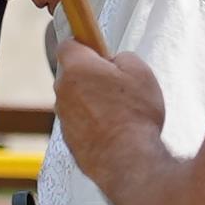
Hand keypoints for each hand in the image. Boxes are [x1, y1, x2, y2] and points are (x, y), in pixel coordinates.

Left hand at [53, 46, 168, 180]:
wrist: (127, 160)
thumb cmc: (134, 115)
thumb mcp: (141, 72)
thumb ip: (124, 57)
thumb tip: (117, 61)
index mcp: (77, 68)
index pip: (69, 44)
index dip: (85, 45)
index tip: (98, 50)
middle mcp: (63, 90)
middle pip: (73, 74)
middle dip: (92, 76)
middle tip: (117, 85)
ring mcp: (64, 116)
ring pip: (77, 99)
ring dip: (93, 101)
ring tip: (120, 112)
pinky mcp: (69, 139)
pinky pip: (80, 122)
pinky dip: (93, 123)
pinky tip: (114, 130)